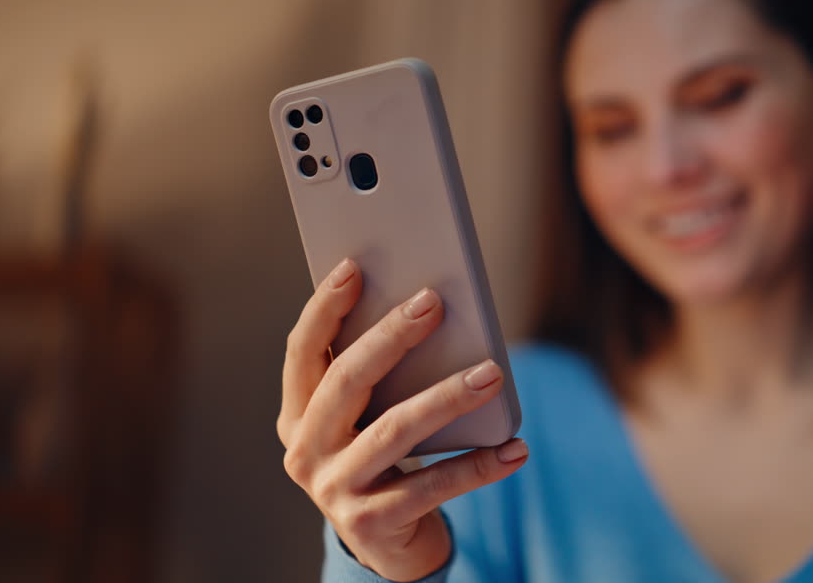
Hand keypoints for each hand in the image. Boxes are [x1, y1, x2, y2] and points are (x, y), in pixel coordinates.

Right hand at [277, 259, 528, 580]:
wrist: (388, 544)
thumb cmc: (384, 457)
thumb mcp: (369, 417)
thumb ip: (380, 373)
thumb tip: (429, 307)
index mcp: (297, 415)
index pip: (302, 352)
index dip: (324, 308)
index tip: (354, 268)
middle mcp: (305, 451)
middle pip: (347, 382)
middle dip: (391, 337)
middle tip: (434, 302)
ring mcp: (334, 490)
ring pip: (393, 430)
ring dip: (446, 398)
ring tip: (491, 373)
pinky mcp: (372, 525)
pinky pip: (432, 487)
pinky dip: (478, 467)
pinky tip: (515, 448)